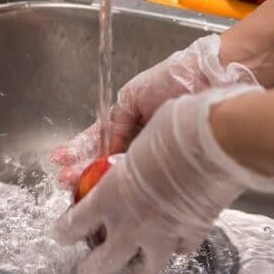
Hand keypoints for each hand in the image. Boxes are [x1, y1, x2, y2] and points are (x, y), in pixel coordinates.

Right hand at [50, 34, 257, 186]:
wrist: (213, 79)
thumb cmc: (174, 79)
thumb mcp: (135, 96)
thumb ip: (117, 121)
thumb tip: (107, 150)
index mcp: (130, 121)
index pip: (99, 139)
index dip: (79, 150)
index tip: (60, 160)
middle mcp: (141, 141)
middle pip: (106, 159)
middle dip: (83, 169)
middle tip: (65, 181)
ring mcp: (156, 154)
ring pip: (123, 172)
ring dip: (98, 180)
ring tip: (76, 186)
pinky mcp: (174, 165)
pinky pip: (147, 178)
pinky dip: (128, 187)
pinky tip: (113, 194)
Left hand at [52, 85, 273, 273]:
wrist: (215, 142)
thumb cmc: (173, 130)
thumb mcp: (136, 143)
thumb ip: (128, 161)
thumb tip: (129, 159)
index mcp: (111, 195)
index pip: (77, 222)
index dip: (65, 231)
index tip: (60, 234)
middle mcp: (132, 222)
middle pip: (104, 261)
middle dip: (92, 269)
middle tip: (86, 272)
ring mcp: (162, 234)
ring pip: (143, 270)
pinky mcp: (191, 235)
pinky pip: (180, 251)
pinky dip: (175, 250)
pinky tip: (174, 246)